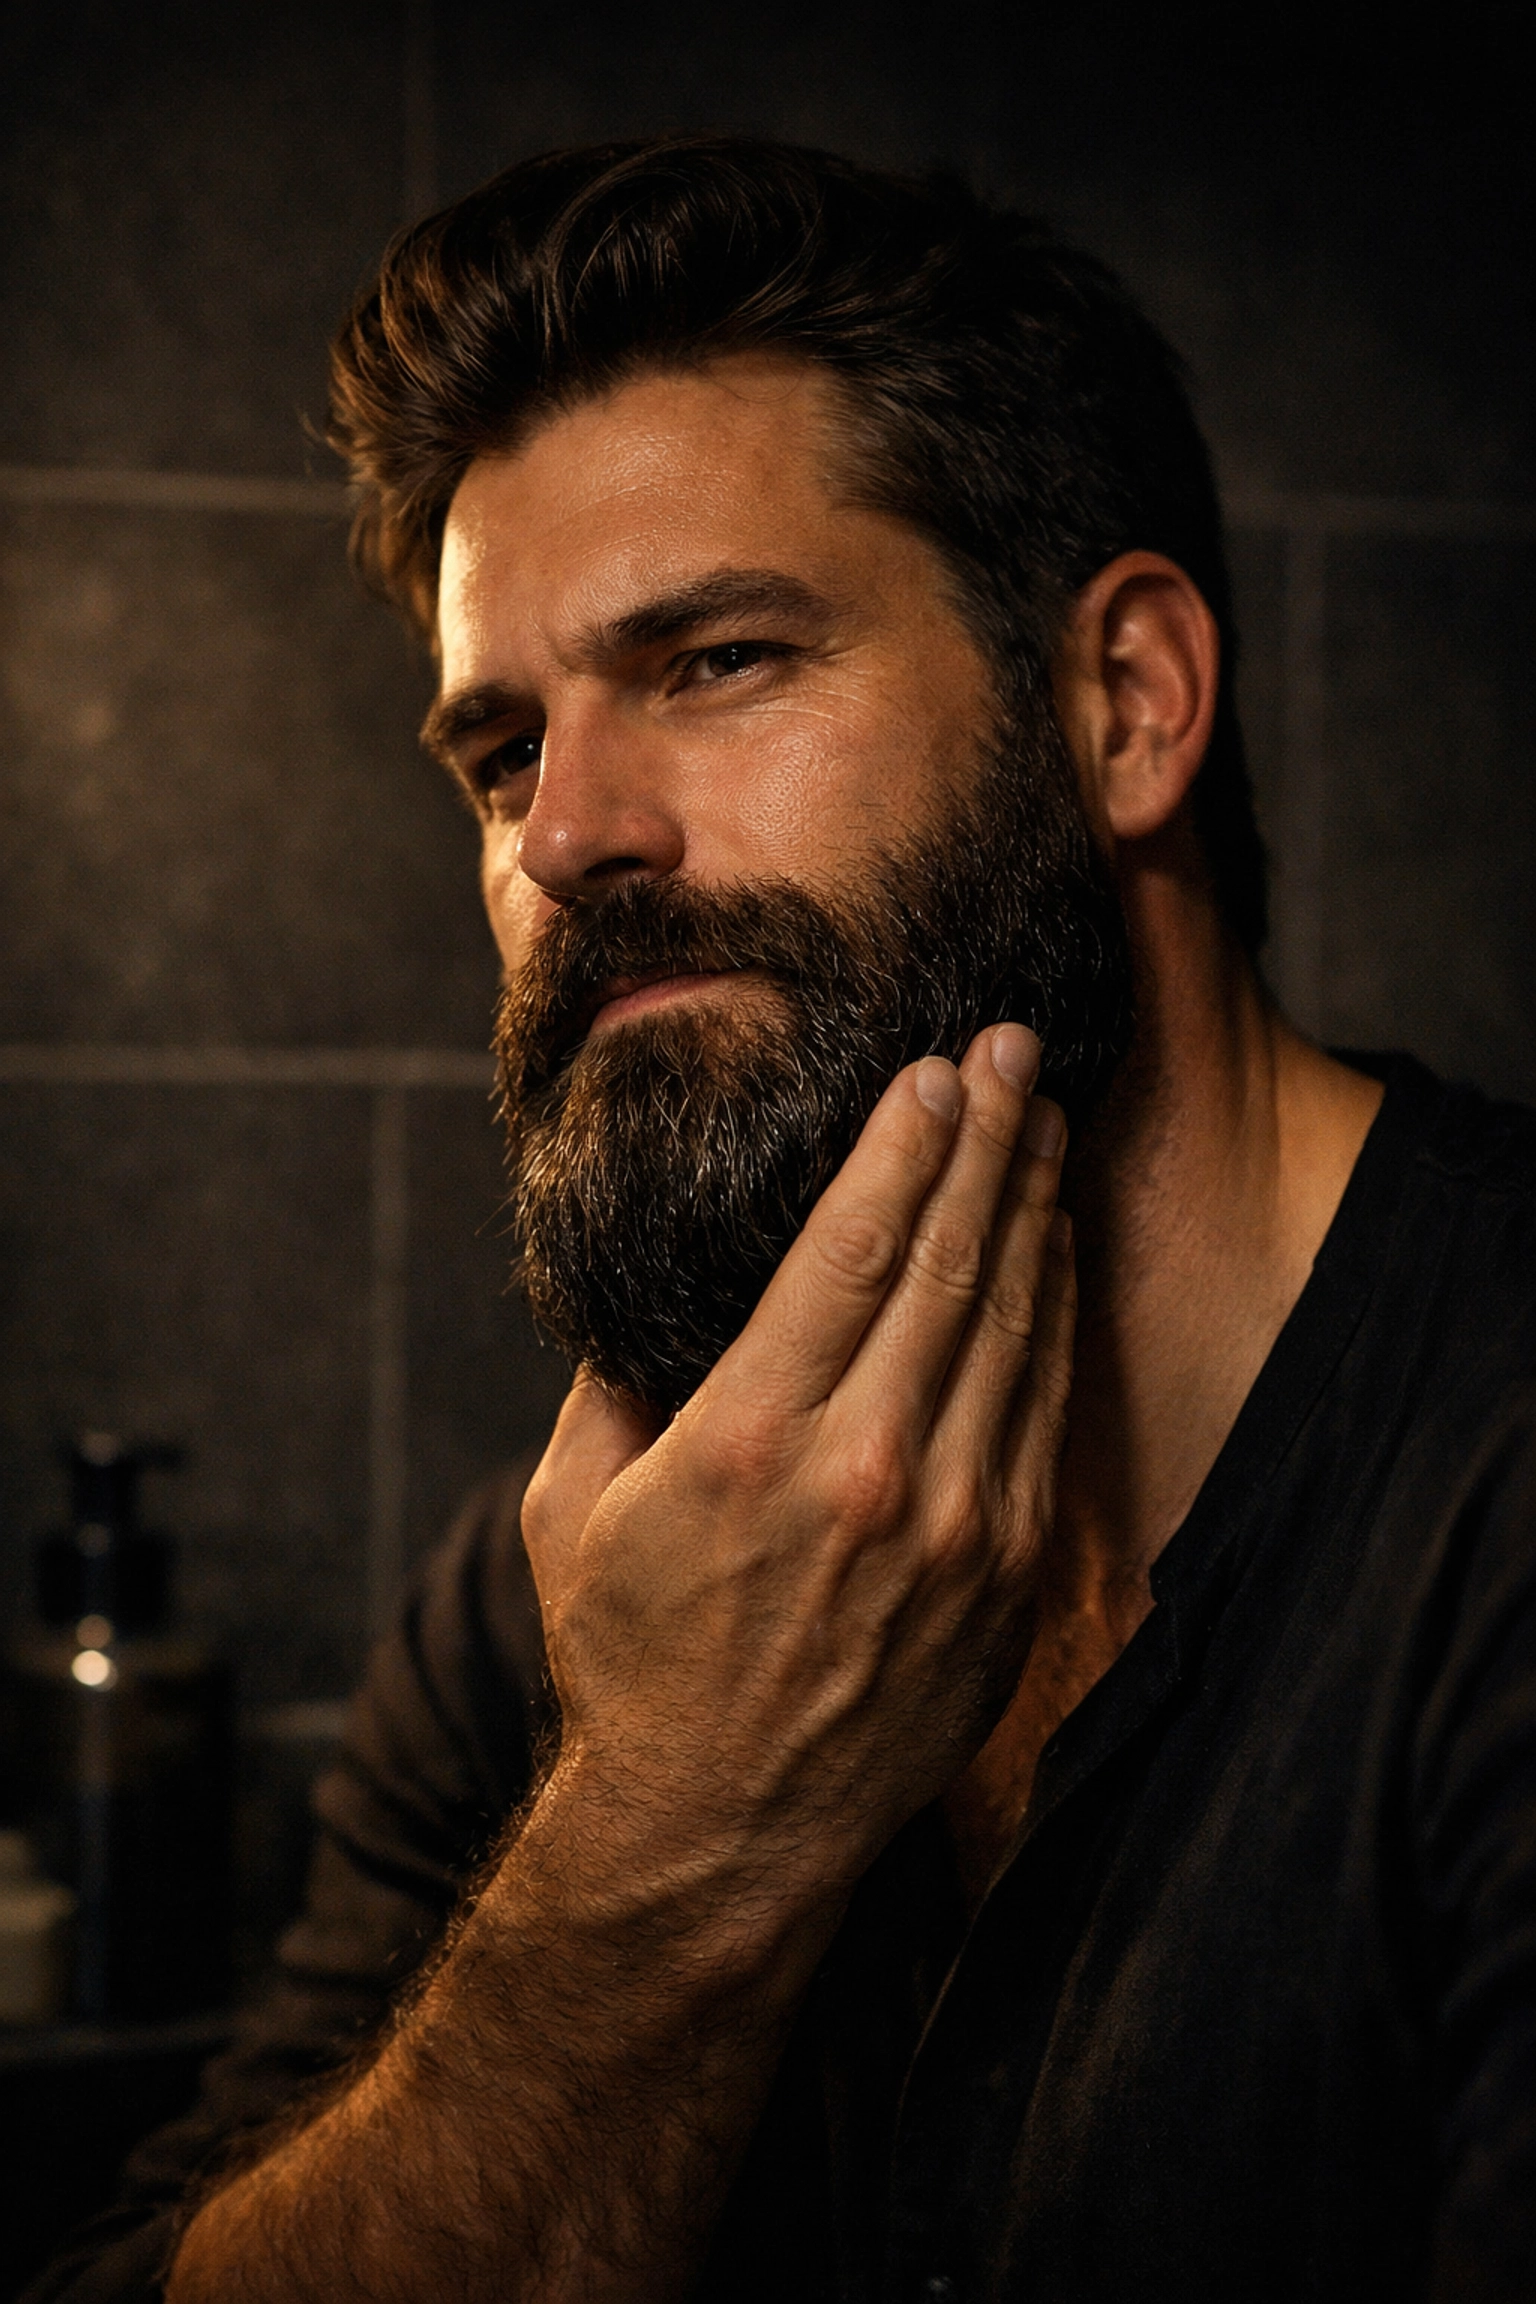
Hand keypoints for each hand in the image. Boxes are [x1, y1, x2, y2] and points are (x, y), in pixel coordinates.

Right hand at [521, 1022, 1073, 1905]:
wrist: (720, 1836)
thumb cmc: (631, 1663)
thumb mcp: (576, 1509)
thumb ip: (615, 1382)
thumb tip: (654, 1283)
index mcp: (748, 1440)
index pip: (853, 1248)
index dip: (905, 1143)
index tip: (935, 1067)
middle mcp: (864, 1472)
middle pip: (950, 1263)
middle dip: (988, 1140)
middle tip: (1016, 1052)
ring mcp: (951, 1528)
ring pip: (1013, 1327)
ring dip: (1033, 1210)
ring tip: (1045, 1124)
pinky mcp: (1001, 1576)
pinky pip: (1042, 1411)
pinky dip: (1054, 1315)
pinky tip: (1052, 1250)